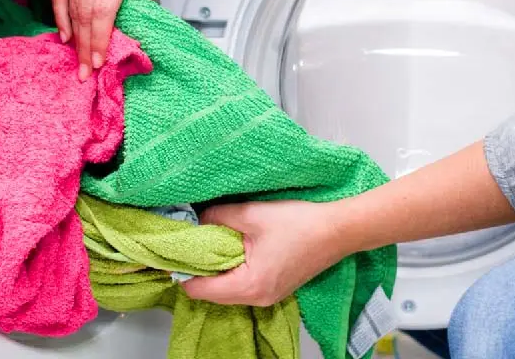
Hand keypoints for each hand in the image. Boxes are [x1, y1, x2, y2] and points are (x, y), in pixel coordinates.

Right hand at [51, 0, 167, 79]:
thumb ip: (139, 2)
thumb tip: (125, 35)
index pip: (103, 10)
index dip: (98, 39)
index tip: (98, 62)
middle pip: (84, 10)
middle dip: (84, 44)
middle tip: (84, 70)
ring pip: (69, 1)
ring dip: (73, 32)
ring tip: (76, 56)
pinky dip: (58, 11)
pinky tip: (65, 32)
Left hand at [181, 200, 347, 306]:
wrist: (338, 229)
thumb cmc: (299, 223)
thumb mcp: (250, 214)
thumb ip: (216, 217)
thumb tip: (195, 219)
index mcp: (248, 286)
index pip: (198, 290)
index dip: (184, 268)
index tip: (176, 247)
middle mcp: (256, 299)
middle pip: (211, 292)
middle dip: (199, 267)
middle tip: (192, 239)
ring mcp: (267, 296)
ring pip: (226, 288)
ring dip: (217, 267)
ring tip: (211, 239)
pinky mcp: (275, 288)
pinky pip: (242, 284)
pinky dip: (233, 268)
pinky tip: (233, 246)